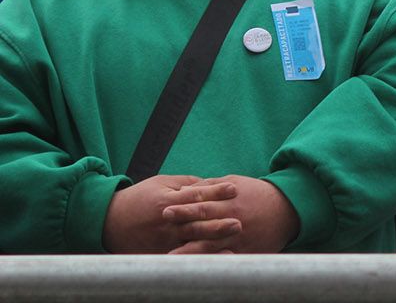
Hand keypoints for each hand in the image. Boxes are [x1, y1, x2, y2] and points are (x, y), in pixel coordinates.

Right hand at [102, 174, 238, 253]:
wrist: (109, 221)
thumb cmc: (139, 198)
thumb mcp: (161, 184)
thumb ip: (186, 184)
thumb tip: (210, 184)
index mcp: (166, 201)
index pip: (195, 195)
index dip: (215, 192)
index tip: (234, 189)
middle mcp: (165, 222)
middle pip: (195, 223)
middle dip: (217, 224)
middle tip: (239, 222)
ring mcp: (162, 240)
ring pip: (191, 242)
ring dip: (212, 242)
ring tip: (230, 242)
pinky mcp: (158, 253)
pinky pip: (182, 257)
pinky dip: (199, 257)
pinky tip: (214, 259)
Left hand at [164, 176, 298, 253]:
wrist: (286, 208)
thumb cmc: (256, 194)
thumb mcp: (234, 183)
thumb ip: (209, 186)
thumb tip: (183, 190)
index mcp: (229, 200)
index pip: (202, 204)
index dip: (183, 208)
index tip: (165, 210)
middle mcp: (232, 218)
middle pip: (203, 223)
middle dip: (183, 226)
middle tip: (162, 229)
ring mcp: (238, 236)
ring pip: (211, 244)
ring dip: (190, 250)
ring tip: (171, 256)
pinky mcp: (244, 249)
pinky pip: (225, 257)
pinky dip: (211, 262)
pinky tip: (198, 269)